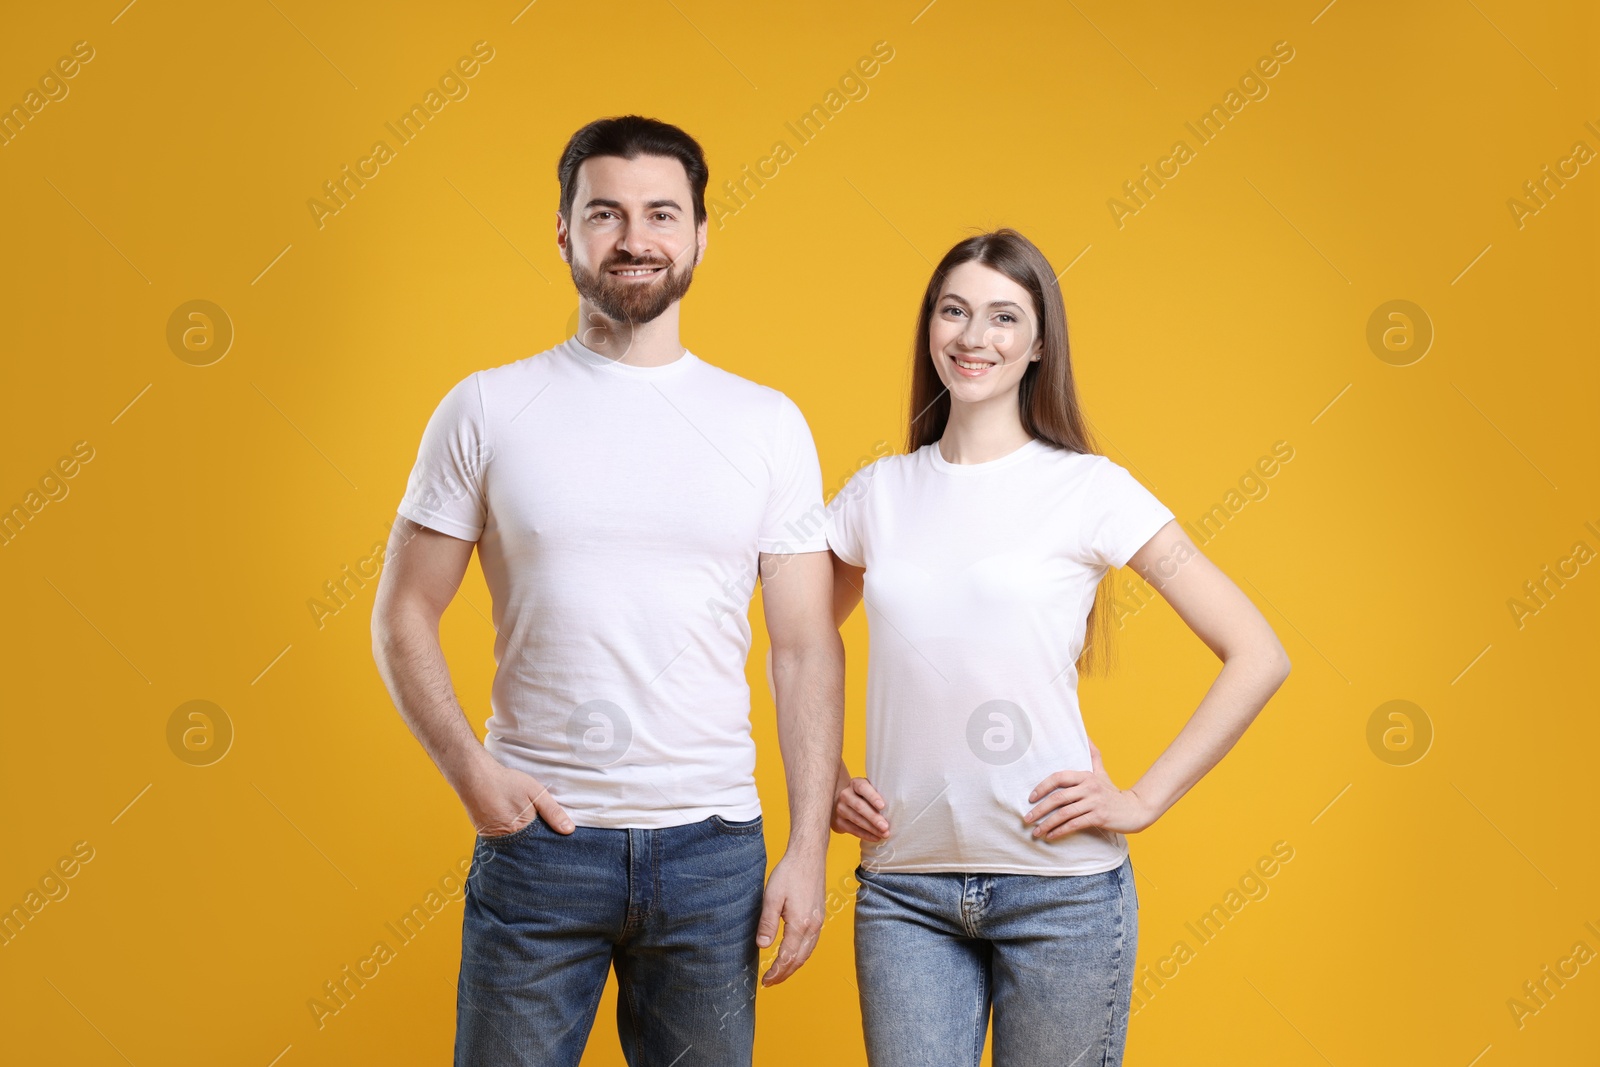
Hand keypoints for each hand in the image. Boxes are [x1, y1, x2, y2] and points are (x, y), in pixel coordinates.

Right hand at [459, 759, 573, 836]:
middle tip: (541, 838)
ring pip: (513, 846)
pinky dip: (509, 838)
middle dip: (535, 846)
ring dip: (521, 843)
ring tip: (527, 833)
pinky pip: (500, 842)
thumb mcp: (535, 792)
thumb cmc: (506, 782)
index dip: (547, 845)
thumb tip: (569, 830)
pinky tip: (513, 829)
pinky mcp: (484, 835)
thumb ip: (552, 812)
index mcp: (521, 831)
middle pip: (526, 849)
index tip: (556, 846)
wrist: (474, 776)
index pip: (540, 846)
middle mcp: (505, 839)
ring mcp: (492, 838)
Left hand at [755, 850, 824, 986]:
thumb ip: (767, 923)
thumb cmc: (789, 873)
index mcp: (800, 924)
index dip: (775, 972)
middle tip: (769, 983)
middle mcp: (813, 926)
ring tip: (780, 974)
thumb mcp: (771, 897)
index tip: (765, 981)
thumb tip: (762, 946)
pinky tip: (794, 956)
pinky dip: (801, 955)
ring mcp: (819, 922)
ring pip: (807, 953)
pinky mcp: (820, 917)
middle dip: (784, 974)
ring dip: (793, 967)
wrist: (808, 857)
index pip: (787, 957)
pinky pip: (811, 944)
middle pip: (798, 960)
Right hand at [832, 777, 889, 840]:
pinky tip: (876, 837)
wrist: (844, 803)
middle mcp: (845, 795)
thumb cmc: (864, 796)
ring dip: (872, 829)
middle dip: (874, 818)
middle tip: (886, 827)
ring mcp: (840, 808)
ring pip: (857, 819)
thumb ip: (879, 793)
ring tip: (884, 834)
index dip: (873, 797)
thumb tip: (897, 806)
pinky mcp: (838, 822)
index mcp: (855, 783)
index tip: (883, 806)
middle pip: (860, 806)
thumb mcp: (870, 790)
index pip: (863, 788)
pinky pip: (853, 830)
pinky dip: (866, 835)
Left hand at [1023, 737, 1151, 838]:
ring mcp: (1094, 803)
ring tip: (1036, 832)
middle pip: (1058, 798)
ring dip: (1047, 824)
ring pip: (1065, 813)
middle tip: (1027, 819)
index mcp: (1086, 775)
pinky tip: (1051, 836)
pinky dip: (1060, 831)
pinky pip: (1075, 824)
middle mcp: (1089, 787)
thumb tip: (1085, 735)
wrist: (1135, 810)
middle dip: (1040, 809)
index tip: (1031, 798)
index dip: (1042, 787)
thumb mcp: (1102, 772)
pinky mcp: (1099, 817)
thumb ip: (1093, 755)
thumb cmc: (1112, 792)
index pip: (1059, 777)